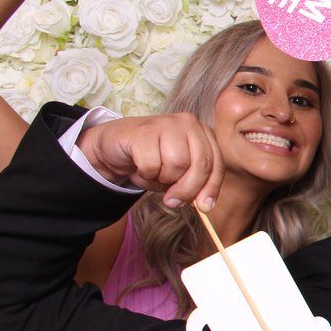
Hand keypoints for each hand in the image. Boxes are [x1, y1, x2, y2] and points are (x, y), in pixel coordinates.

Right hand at [77, 112, 221, 210]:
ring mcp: (166, 123)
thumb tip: (204, 205)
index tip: (205, 208)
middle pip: (200, 165)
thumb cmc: (151, 158)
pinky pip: (151, 165)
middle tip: (173, 201)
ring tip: (152, 173)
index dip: (212, 188)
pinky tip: (139, 167)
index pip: (216, 163)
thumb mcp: (178, 173)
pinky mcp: (143, 131)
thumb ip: (194, 185)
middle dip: (188, 189)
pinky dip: (145, 175)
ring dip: (162, 179)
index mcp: (202, 132)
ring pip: (177, 165)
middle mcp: (188, 123)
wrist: (114, 146)